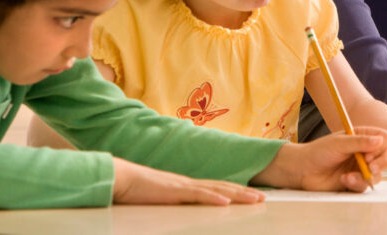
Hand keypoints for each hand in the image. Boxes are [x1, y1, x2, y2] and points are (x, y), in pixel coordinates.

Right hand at [111, 158, 263, 205]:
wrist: (122, 177)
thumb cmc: (137, 189)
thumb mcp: (162, 198)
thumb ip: (175, 201)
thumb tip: (185, 207)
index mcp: (187, 186)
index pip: (218, 187)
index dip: (237, 191)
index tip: (253, 196)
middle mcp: (189, 183)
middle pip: (223, 186)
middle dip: (245, 193)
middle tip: (264, 198)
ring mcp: (183, 186)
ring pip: (216, 189)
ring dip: (237, 195)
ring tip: (255, 199)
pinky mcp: (174, 192)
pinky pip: (197, 195)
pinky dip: (213, 198)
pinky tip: (225, 202)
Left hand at [253, 126, 386, 191]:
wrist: (303, 170)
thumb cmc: (318, 151)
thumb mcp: (339, 143)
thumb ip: (360, 142)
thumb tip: (382, 140)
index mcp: (362, 137)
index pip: (383, 138)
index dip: (382, 146)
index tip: (371, 152)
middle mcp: (365, 152)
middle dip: (382, 162)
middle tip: (371, 167)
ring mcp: (361, 168)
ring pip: (378, 174)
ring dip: (367, 176)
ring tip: (349, 176)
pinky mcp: (355, 182)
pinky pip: (365, 186)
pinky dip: (357, 183)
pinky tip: (344, 180)